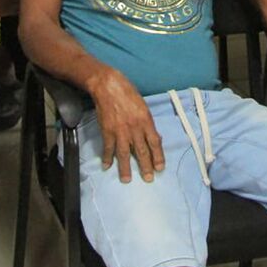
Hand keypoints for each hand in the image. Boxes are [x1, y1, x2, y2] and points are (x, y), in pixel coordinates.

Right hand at [88, 68, 164, 182]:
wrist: (109, 86)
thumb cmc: (128, 93)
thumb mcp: (143, 106)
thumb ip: (148, 123)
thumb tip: (154, 138)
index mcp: (146, 120)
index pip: (155, 142)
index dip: (158, 156)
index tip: (160, 168)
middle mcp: (135, 128)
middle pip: (141, 151)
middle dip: (145, 166)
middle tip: (148, 179)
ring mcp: (120, 130)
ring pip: (124, 153)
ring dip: (126, 168)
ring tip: (127, 179)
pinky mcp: (107, 130)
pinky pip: (108, 147)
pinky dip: (107, 157)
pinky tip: (107, 166)